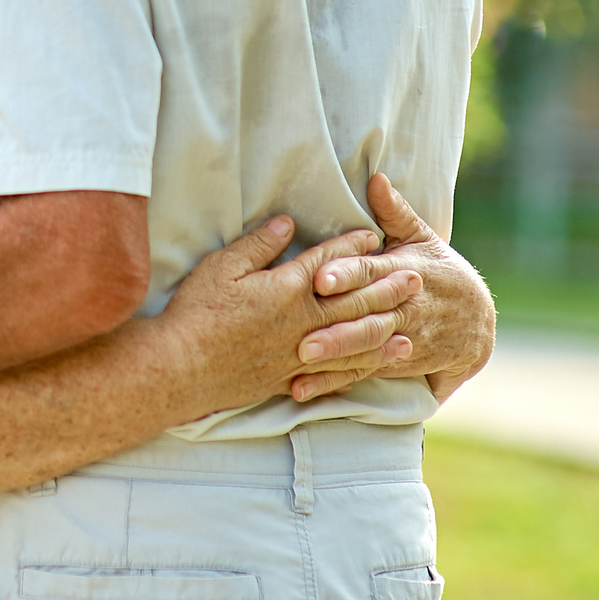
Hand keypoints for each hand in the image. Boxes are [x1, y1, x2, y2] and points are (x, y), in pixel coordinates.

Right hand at [152, 216, 422, 415]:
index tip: (375, 237)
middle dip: (386, 288)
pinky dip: (363, 365)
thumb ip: (259, 244)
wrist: (182, 369)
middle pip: (353, 302)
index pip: (328, 263)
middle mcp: (302, 321)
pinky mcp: (290, 376)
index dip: (352, 247)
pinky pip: (337, 371)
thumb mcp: (222, 267)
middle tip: (416, 278)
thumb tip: (288, 222)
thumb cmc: (198, 312)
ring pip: (354, 340)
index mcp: (287, 289)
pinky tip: (377, 364)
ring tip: (410, 322)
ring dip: (385, 329)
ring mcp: (299, 352)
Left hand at [291, 174, 495, 404]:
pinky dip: (336, 380)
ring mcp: (404, 337)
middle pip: (367, 315)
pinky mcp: (398, 362)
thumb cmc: (440, 272)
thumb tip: (376, 178)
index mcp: (403, 271)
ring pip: (367, 348)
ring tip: (301, 361)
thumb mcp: (423, 239)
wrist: (479, 324)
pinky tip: (304, 388)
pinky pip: (366, 371)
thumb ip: (395, 212)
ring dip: (335, 356)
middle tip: (300, 333)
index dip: (347, 273)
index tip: (320, 277)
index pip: (372, 271)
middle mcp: (404, 306)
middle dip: (335, 325)